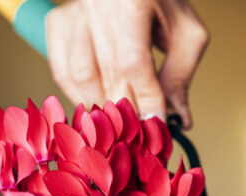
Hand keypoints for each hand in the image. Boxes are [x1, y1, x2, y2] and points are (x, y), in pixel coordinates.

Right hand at [45, 0, 208, 127]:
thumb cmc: (164, 4)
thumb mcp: (187, 33)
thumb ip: (181, 74)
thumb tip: (177, 119)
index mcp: (133, 1)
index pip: (134, 62)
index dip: (145, 99)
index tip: (156, 124)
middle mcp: (98, 3)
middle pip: (106, 72)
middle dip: (126, 109)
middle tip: (141, 132)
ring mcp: (74, 12)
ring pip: (79, 74)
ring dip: (102, 107)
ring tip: (120, 123)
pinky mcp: (58, 21)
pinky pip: (61, 69)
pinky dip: (78, 95)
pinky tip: (99, 106)